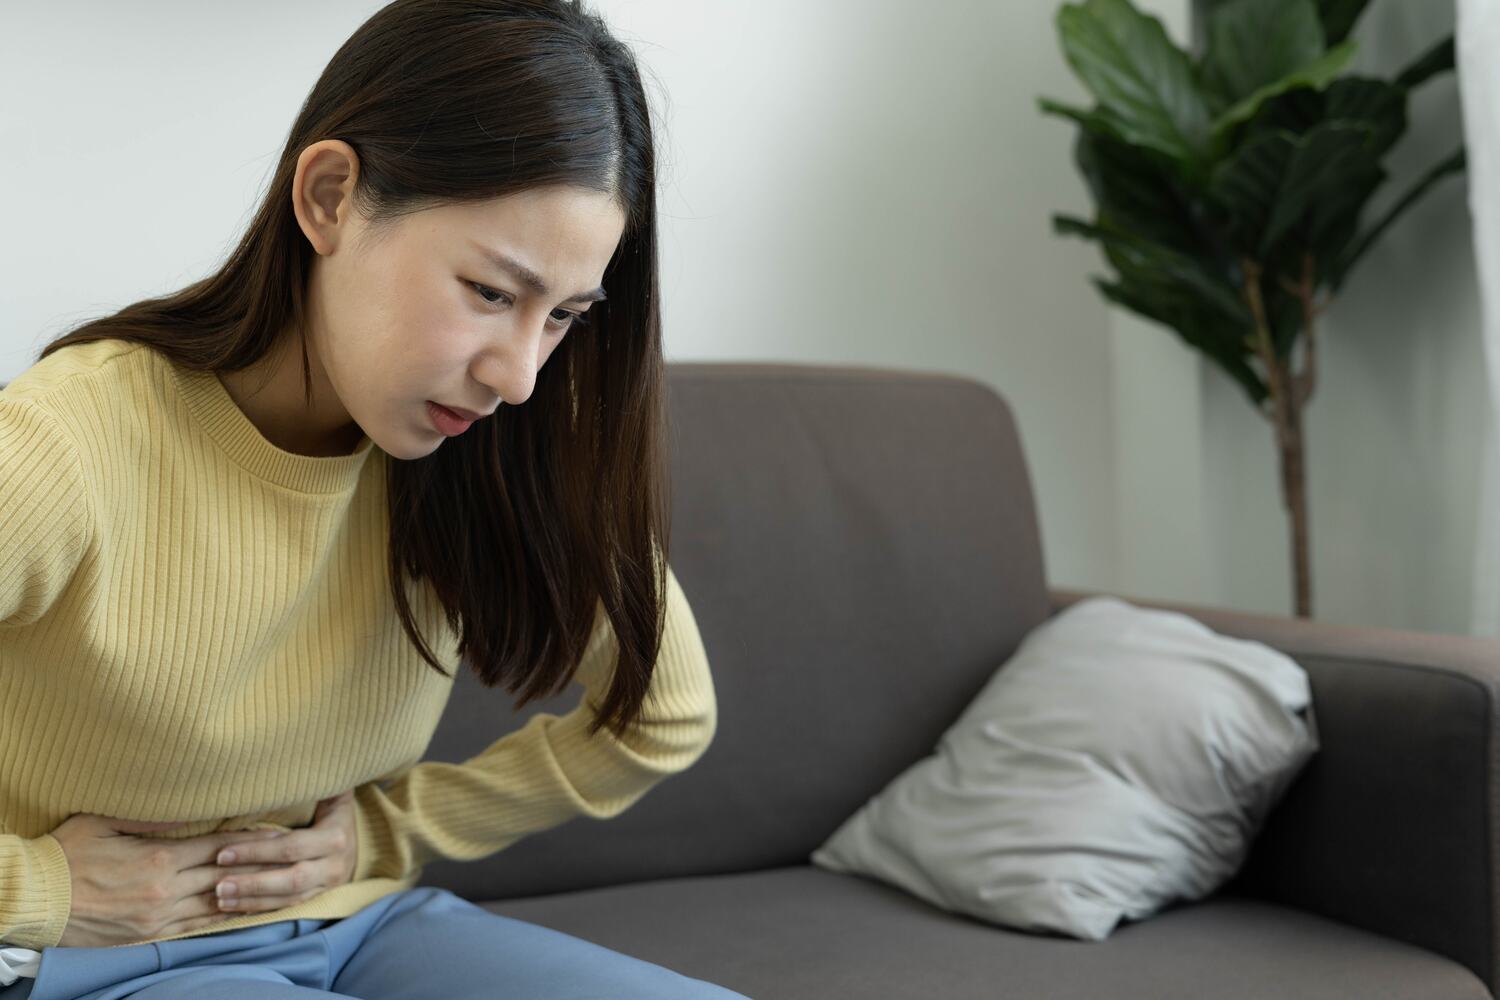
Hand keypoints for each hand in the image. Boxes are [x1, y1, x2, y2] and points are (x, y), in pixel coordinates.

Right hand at [52, 814, 290, 947]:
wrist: (34, 900)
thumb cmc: (65, 854)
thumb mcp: (105, 821)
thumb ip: (151, 815)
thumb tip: (190, 806)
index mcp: (159, 857)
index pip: (218, 845)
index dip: (250, 838)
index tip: (277, 832)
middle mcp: (166, 889)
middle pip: (226, 874)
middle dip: (260, 865)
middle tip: (292, 857)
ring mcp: (159, 915)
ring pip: (217, 903)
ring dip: (249, 893)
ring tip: (279, 884)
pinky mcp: (149, 934)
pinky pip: (196, 925)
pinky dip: (223, 917)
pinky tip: (242, 910)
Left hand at [211, 790, 358, 915]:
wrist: (361, 835)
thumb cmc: (334, 808)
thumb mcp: (331, 792)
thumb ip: (314, 781)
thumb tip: (289, 760)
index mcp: (335, 837)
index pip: (290, 848)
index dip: (256, 851)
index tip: (223, 853)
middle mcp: (335, 865)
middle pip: (290, 879)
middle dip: (252, 883)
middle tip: (218, 885)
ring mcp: (329, 885)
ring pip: (289, 899)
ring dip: (253, 901)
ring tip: (221, 899)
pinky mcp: (320, 898)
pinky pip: (290, 908)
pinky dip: (263, 910)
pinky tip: (237, 910)